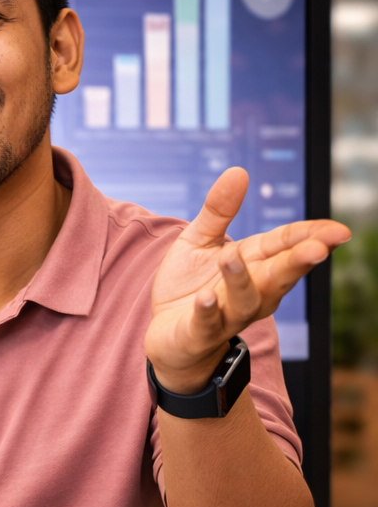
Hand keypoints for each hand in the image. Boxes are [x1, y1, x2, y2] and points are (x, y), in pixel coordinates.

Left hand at [145, 167, 348, 393]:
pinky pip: (206, 323)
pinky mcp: (198, 333)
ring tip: (232, 257)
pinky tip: (204, 298)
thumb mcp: (200, 241)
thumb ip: (219, 210)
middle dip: (298, 261)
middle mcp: (250, 291)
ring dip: (241, 280)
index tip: (338, 231)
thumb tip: (238, 171)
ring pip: (244, 300)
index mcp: (255, 263)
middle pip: (278, 274)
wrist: (168, 335)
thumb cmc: (189, 286)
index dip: (312, 237)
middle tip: (319, 248)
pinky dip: (207, 311)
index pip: (287, 245)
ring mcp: (226, 314)